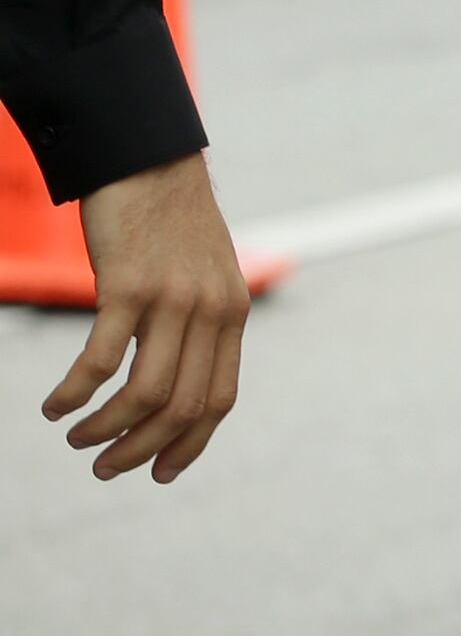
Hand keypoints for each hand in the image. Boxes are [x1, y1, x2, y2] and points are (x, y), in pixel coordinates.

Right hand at [48, 152, 246, 483]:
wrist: (149, 161)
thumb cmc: (169, 224)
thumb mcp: (204, 276)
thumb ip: (198, 325)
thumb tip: (174, 386)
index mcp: (232, 314)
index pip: (220, 400)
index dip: (189, 445)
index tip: (158, 474)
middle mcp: (211, 310)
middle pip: (183, 407)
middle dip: (140, 450)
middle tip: (102, 468)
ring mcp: (172, 298)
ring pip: (145, 394)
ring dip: (105, 430)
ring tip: (76, 440)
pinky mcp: (129, 285)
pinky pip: (100, 361)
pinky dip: (74, 394)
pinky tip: (54, 406)